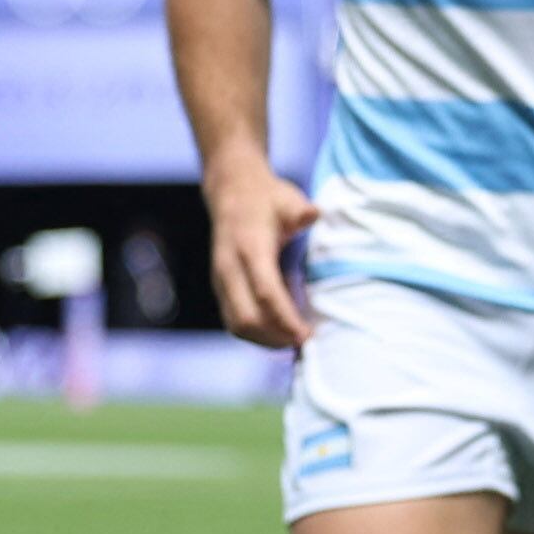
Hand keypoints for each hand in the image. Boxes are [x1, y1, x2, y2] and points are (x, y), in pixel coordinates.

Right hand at [203, 158, 316, 348]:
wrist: (232, 192)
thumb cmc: (267, 199)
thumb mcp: (287, 199)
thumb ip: (299, 210)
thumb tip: (313, 214)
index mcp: (249, 248)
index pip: (266, 293)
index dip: (285, 319)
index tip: (306, 334)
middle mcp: (230, 268)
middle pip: (246, 318)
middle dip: (275, 337)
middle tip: (304, 341)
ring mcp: (221, 280)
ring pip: (236, 325)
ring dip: (264, 340)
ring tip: (292, 341)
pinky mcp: (220, 288)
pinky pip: (233, 321)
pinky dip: (255, 334)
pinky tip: (277, 334)